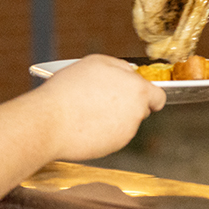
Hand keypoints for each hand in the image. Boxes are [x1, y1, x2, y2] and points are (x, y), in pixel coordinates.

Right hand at [38, 54, 165, 160]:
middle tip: (105, 99)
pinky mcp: (112, 147)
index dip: (149, 96)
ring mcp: (125, 132)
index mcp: (137, 90)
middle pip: (141, 110)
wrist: (50, 121)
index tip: (140, 97)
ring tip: (88, 110)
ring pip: (125, 124)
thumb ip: (121, 67)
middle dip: (128, 106)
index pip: (158, 97)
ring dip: (114, 118)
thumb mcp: (97, 62)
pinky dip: (103, 132)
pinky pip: (112, 137)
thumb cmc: (70, 89)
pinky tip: (85, 124)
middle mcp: (136, 113)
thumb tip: (130, 72)